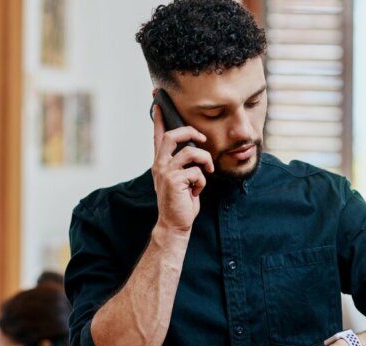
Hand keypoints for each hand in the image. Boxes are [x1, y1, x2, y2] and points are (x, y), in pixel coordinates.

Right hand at [151, 105, 213, 233]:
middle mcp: (160, 165)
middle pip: (171, 136)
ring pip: (190, 152)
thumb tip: (193, 149)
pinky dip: (202, 181)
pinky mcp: (175, 181)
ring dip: (205, 160)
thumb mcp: (180, 179)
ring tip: (207, 171)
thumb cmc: (181, 202)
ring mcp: (166, 172)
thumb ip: (182, 164)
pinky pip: (197, 171)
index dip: (159, 119)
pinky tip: (196, 191)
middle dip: (190, 132)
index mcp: (160, 163)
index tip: (159, 102)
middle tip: (202, 139)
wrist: (175, 224)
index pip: (158, 136)